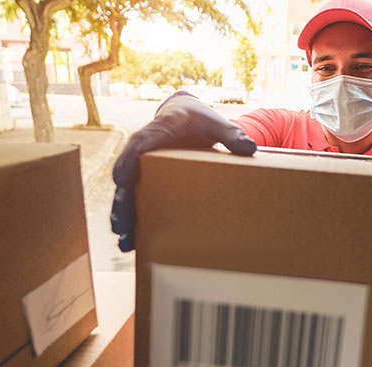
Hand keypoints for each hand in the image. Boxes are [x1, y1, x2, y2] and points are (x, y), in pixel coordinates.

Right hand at [110, 91, 256, 251]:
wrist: (187, 117)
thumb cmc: (200, 120)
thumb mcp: (216, 123)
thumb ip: (231, 135)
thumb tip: (251, 148)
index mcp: (156, 133)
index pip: (137, 146)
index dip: (126, 162)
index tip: (121, 180)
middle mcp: (141, 153)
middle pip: (125, 178)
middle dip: (121, 203)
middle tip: (121, 225)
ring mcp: (141, 169)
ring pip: (126, 194)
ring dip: (123, 218)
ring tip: (124, 242)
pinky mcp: (146, 181)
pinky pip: (135, 201)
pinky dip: (133, 221)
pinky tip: (132, 242)